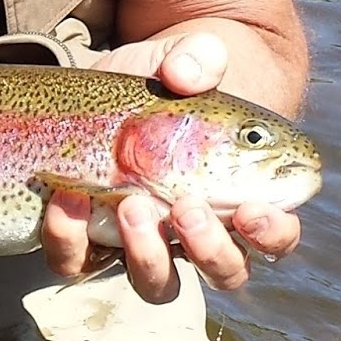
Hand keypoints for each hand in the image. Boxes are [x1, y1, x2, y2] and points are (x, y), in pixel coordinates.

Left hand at [39, 30, 302, 302]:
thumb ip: (198, 57)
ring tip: (131, 204)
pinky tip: (67, 197)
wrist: (117, 85)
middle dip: (209, 249)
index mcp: (237, 193)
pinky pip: (79, 260)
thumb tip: (184, 75)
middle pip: (224, 272)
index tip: (250, 210)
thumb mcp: (186, 58)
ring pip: (156, 283)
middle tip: (185, 206)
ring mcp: (143, 239)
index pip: (273, 236)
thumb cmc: (172, 80)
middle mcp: (194, 230)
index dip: (271, 234)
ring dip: (147, 255)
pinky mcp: (88, 233)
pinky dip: (69, 238)